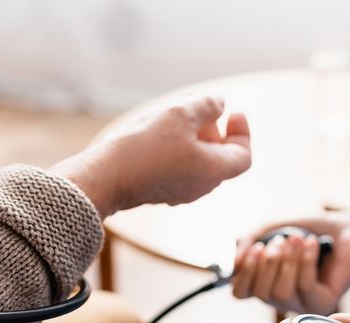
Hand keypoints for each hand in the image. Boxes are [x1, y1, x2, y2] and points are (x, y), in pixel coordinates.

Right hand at [53, 95, 250, 217]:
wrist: (106, 177)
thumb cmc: (145, 147)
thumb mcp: (180, 114)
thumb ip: (207, 105)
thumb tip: (220, 104)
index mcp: (214, 171)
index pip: (243, 155)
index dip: (243, 132)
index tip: (233, 113)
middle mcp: (201, 186)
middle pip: (220, 157)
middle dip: (215, 129)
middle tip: (198, 108)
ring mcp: (180, 191)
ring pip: (198, 161)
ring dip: (194, 136)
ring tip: (175, 115)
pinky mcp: (160, 191)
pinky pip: (178, 167)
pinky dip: (177, 148)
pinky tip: (157, 131)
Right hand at [232, 215, 349, 314]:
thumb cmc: (310, 231)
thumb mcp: (271, 229)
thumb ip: (247, 242)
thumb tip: (235, 264)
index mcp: (266, 284)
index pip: (240, 292)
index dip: (244, 272)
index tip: (257, 247)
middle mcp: (282, 299)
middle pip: (260, 293)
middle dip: (269, 263)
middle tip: (282, 240)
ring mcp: (302, 305)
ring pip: (281, 292)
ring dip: (288, 261)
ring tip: (299, 239)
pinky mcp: (323, 304)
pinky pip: (305, 287)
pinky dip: (306, 261)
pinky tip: (313, 244)